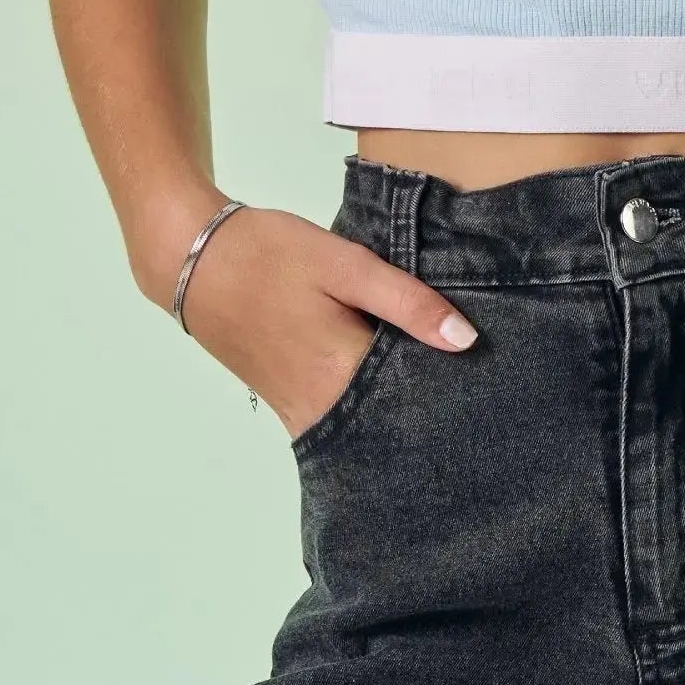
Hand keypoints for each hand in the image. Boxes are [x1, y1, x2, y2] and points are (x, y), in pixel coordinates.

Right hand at [165, 203, 477, 440]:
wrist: (195, 260)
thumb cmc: (272, 255)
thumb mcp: (345, 265)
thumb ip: (407, 302)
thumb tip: (468, 342)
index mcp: (341, 377)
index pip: (416, 402)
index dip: (455, 394)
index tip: (489, 386)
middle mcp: (320, 410)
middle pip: (392, 424)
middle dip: (431, 410)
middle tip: (477, 393)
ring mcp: (298, 413)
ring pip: (365, 429)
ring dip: (399, 412)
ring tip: (444, 390)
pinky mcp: (286, 405)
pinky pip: (339, 421)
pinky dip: (368, 411)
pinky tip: (394, 387)